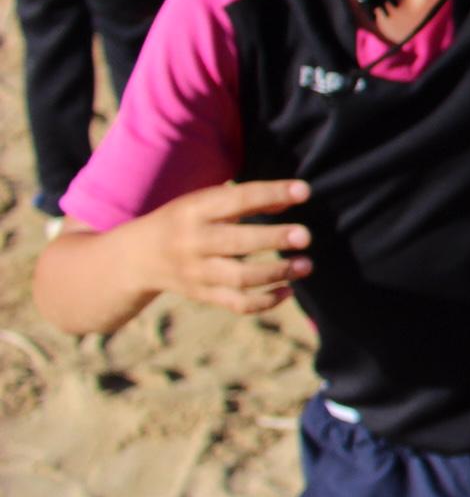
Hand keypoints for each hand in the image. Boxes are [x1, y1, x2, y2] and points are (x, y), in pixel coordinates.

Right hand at [133, 180, 313, 315]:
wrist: (136, 257)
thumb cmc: (184, 221)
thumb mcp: (204, 203)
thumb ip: (246, 200)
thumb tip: (293, 197)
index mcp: (193, 210)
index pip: (236, 199)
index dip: (271, 194)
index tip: (304, 192)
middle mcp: (193, 241)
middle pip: (237, 242)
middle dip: (273, 239)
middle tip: (305, 236)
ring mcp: (197, 272)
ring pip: (240, 278)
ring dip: (277, 272)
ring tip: (306, 265)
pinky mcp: (202, 295)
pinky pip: (236, 304)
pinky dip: (265, 302)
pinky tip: (288, 291)